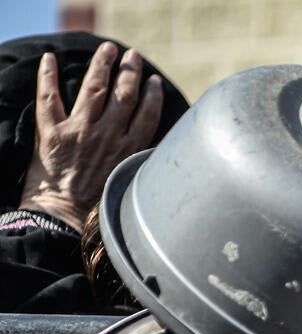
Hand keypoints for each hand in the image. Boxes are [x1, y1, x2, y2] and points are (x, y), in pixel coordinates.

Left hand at [19, 41, 163, 231]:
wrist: (65, 218)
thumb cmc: (100, 209)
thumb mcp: (131, 186)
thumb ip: (141, 164)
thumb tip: (156, 154)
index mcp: (129, 150)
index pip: (147, 113)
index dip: (152, 94)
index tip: (154, 81)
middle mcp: (108, 136)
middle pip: (124, 94)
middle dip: (130, 71)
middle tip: (133, 55)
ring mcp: (80, 132)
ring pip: (93, 88)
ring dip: (102, 64)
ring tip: (108, 48)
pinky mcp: (53, 133)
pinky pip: (49, 97)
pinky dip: (48, 76)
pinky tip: (50, 59)